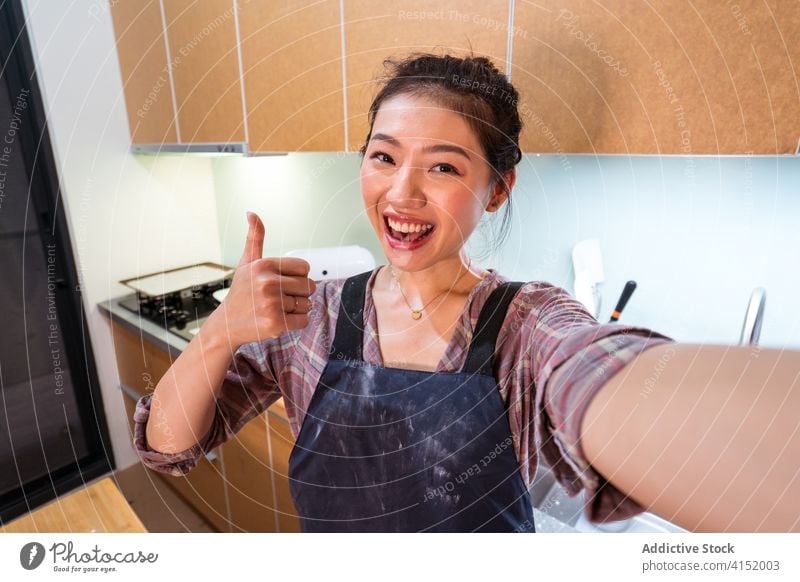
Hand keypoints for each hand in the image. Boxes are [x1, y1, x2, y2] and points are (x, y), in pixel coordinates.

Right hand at [207, 211, 315, 347]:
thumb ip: (254, 238)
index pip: (305, 268)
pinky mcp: (276, 323)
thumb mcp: (247, 263)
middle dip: (299, 293)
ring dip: (297, 309)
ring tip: (278, 309)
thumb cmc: (242, 292)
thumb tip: (251, 213)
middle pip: (309, 286)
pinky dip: (297, 322)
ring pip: (308, 304)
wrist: (227, 324)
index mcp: (264, 265)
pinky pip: (304, 320)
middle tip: (280, 298)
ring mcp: (271, 304)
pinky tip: (279, 319)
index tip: (282, 282)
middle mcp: (267, 283)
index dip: (298, 277)